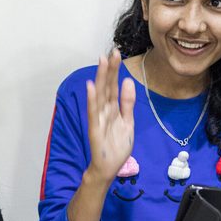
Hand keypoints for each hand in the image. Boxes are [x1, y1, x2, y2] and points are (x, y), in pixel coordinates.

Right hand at [86, 49, 135, 183]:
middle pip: (107, 87)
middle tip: (111, 51)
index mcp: (112, 109)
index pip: (114, 86)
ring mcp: (98, 119)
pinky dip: (92, 100)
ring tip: (101, 62)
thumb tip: (128, 82)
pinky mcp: (95, 129)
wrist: (109, 168)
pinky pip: (94, 113)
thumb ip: (127, 103)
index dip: (115, 71)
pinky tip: (92, 87)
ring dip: (100, 78)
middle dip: (109, 69)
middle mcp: (104, 111)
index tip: (117, 54)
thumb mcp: (128, 122)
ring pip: (99, 95)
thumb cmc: (116, 147)